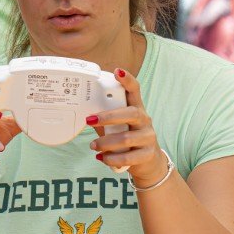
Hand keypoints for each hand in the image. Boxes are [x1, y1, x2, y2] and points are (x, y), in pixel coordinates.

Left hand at [89, 67, 166, 185]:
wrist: (148, 163)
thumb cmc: (128, 140)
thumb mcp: (119, 127)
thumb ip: (106, 120)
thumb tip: (85, 115)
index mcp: (137, 110)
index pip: (135, 91)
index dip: (128, 80)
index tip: (118, 71)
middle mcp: (145, 121)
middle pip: (131, 113)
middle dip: (109, 117)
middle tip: (90, 120)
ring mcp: (148, 138)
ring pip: (126, 138)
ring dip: (105, 142)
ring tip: (93, 146)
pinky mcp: (147, 155)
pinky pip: (127, 157)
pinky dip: (111, 158)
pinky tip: (102, 158)